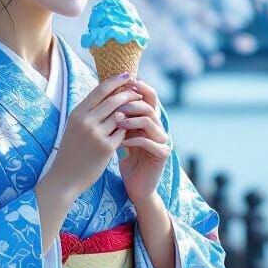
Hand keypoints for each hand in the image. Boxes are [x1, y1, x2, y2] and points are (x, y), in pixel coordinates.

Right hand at [47, 72, 136, 199]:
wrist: (65, 177)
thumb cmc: (72, 150)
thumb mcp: (74, 126)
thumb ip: (89, 111)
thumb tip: (107, 93)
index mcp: (77, 113)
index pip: (100, 90)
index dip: (115, 81)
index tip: (127, 75)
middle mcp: (86, 121)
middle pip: (114, 100)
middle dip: (129, 94)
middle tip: (138, 92)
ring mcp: (96, 135)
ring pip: (121, 116)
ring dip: (131, 112)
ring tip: (139, 108)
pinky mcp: (106, 148)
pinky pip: (123, 132)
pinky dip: (128, 129)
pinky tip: (133, 128)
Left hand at [115, 78, 170, 206]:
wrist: (135, 185)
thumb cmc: (125, 158)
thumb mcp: (121, 134)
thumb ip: (120, 116)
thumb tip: (105, 93)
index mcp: (150, 120)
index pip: (150, 97)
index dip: (141, 87)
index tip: (125, 82)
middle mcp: (159, 127)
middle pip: (149, 106)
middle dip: (132, 103)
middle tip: (116, 106)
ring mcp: (162, 140)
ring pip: (150, 121)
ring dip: (132, 119)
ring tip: (117, 122)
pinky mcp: (162, 154)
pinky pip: (149, 142)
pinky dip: (134, 139)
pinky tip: (121, 142)